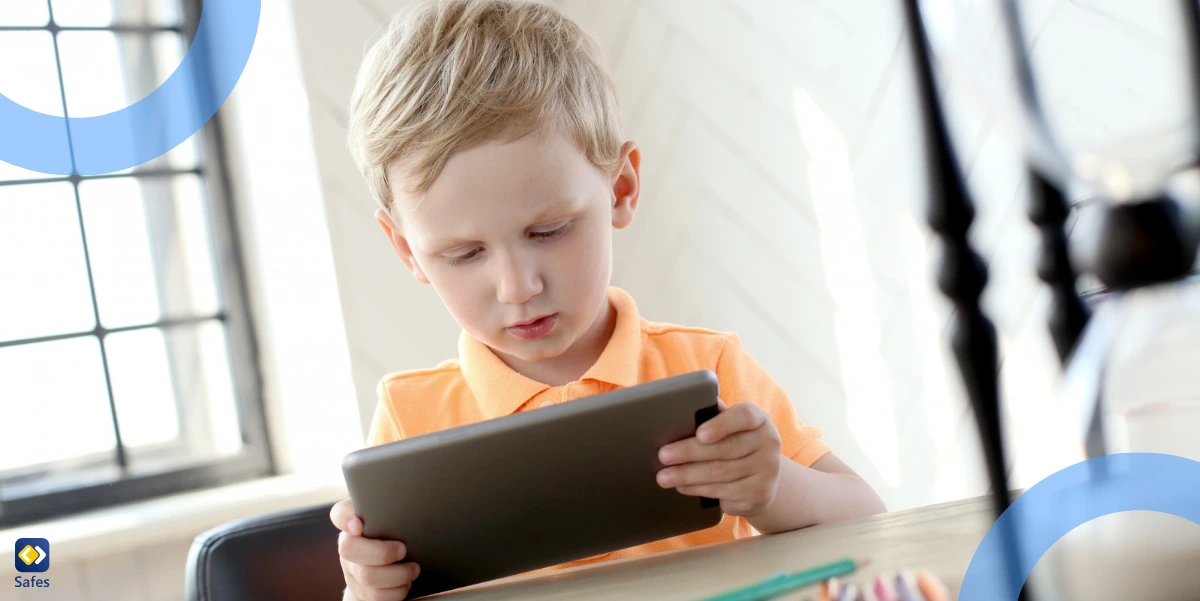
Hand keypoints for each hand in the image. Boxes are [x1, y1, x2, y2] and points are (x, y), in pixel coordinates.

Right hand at [330, 498, 420, 600]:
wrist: (386, 571)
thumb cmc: (393, 539)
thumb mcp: (392, 521)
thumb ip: (393, 510)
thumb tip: (416, 500)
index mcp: (354, 524)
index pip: (340, 514)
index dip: (345, 519)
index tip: (359, 525)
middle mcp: (348, 547)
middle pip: (350, 549)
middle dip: (381, 551)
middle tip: (404, 549)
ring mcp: (352, 571)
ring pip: (367, 576)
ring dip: (397, 574)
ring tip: (413, 568)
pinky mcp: (360, 593)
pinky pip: (376, 597)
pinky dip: (397, 591)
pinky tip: (406, 584)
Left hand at [655, 399, 782, 516]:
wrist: (765, 478)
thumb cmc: (739, 443)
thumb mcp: (734, 427)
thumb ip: (715, 415)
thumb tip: (684, 406)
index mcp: (759, 420)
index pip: (744, 417)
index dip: (721, 425)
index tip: (699, 434)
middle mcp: (768, 444)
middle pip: (725, 448)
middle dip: (689, 452)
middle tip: (664, 455)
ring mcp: (766, 472)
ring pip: (720, 474)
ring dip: (687, 475)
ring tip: (664, 476)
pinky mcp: (757, 495)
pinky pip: (722, 492)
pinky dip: (697, 490)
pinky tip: (682, 487)